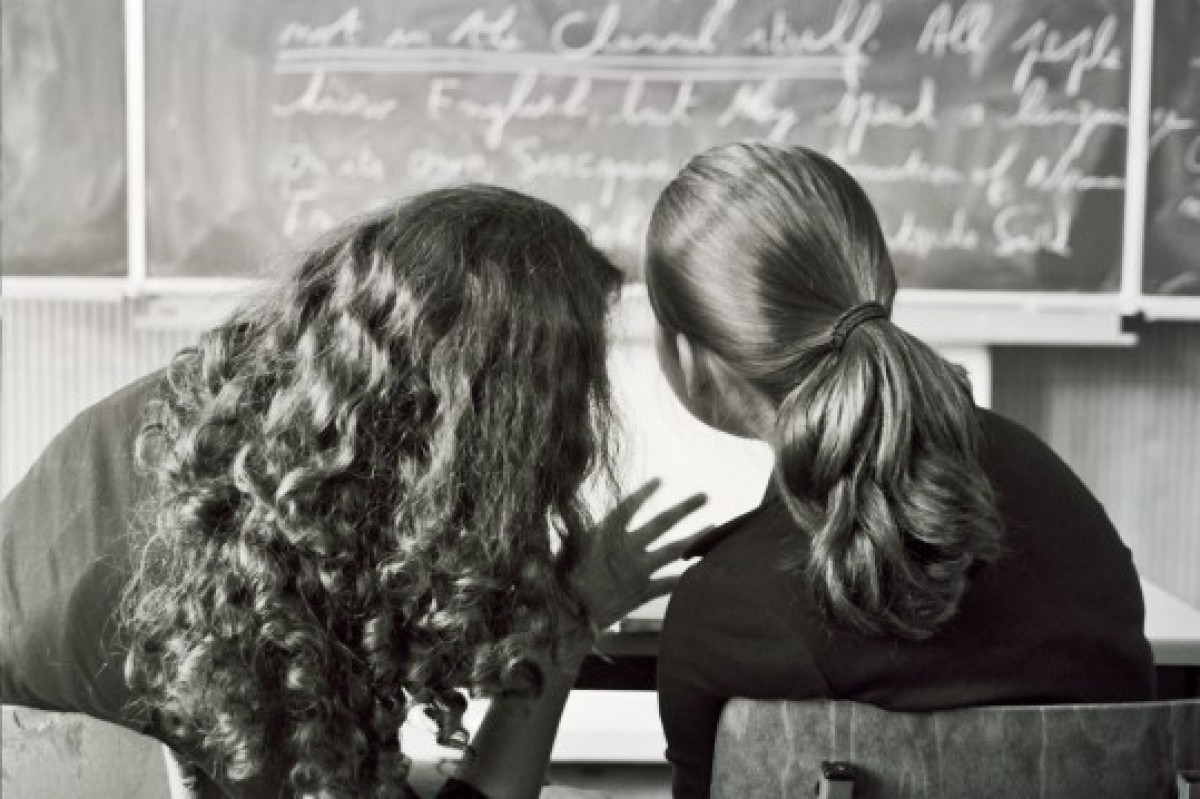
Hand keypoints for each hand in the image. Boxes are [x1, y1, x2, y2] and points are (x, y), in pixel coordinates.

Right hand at [571, 479, 709, 632]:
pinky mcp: (642, 591)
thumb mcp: (567, 547)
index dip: (645, 493)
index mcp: (606, 533)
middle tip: (705, 496)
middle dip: (685, 508)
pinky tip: (699, 570)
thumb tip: (568, 509)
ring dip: (695, 536)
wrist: (570, 615)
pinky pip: (669, 583)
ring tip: (713, 526)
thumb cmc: (561, 580)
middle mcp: (628, 547)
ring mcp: (638, 569)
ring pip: (674, 549)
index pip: (630, 506)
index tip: (661, 480)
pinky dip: (685, 577)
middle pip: (663, 522)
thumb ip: (579, 530)